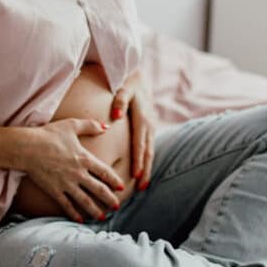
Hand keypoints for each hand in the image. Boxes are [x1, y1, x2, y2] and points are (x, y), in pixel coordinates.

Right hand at [20, 118, 125, 220]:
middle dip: (109, 199)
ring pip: (85, 201)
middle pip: (98, 190)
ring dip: (95, 210)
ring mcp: (67, 184)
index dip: (114, 180)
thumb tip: (106, 127)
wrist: (28, 148)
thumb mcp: (72, 125)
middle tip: (117, 206)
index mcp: (84, 159)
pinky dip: (74, 213)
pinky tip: (79, 220)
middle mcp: (78, 174)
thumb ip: (90, 126)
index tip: (121, 187)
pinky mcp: (54, 190)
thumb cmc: (49, 135)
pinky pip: (67, 205)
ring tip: (102, 217)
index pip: (105, 172)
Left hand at [111, 71, 156, 188]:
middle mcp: (149, 125)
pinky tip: (143, 170)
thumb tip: (116, 115)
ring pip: (150, 151)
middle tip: (142, 187)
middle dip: (145, 170)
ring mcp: (151, 127)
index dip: (138, 160)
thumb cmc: (127, 83)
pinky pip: (149, 147)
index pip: (140, 144)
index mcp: (142, 119)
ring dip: (147, 168)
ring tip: (143, 185)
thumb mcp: (123, 88)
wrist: (139, 78)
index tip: (136, 175)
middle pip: (148, 152)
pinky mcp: (149, 128)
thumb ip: (119, 101)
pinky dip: (147, 160)